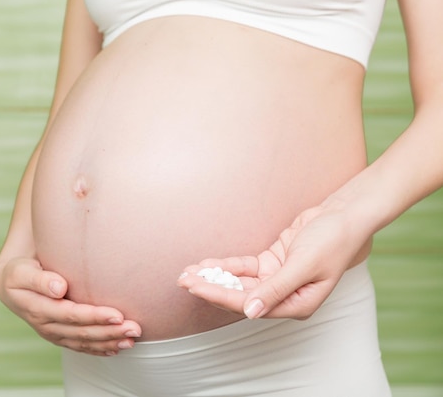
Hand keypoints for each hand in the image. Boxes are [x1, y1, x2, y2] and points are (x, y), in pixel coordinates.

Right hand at [0, 255, 141, 356]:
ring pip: (84, 342)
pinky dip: (100, 349)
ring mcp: (54, 333)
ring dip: (109, 342)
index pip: (71, 315)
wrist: (11, 284)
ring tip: (132, 340)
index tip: (118, 314)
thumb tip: (59, 287)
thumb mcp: (22, 272)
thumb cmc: (20, 272)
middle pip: (82, 332)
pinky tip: (116, 349)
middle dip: (110, 332)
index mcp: (38, 309)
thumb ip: (40, 279)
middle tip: (134, 328)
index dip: (95, 316)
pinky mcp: (60, 336)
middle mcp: (47, 326)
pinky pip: (81, 347)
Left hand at [177, 204, 370, 319]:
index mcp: (297, 304)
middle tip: (184, 280)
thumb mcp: (304, 265)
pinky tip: (207, 264)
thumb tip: (250, 311)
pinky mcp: (272, 264)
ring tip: (188, 273)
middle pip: (240, 296)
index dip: (220, 295)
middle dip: (211, 288)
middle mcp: (284, 296)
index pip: (250, 305)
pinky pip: (245, 268)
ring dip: (215, 277)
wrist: (343, 215)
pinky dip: (226, 266)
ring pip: (239, 282)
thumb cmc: (333, 241)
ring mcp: (277, 280)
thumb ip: (276, 289)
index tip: (197, 287)